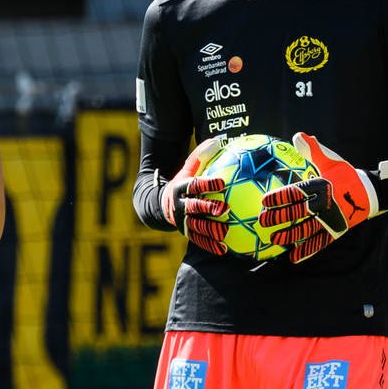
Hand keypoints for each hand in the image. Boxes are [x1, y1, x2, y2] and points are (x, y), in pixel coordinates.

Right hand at [162, 138, 228, 255]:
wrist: (161, 205)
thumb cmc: (183, 183)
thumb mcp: (187, 168)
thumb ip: (201, 156)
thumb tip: (217, 140)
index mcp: (180, 188)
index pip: (194, 184)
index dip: (207, 183)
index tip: (222, 182)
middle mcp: (179, 206)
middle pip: (193, 207)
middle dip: (207, 209)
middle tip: (225, 209)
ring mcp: (182, 221)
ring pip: (196, 227)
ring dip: (211, 230)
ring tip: (226, 232)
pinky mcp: (186, 234)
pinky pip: (199, 241)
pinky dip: (210, 245)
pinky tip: (224, 249)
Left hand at [259, 132, 387, 263]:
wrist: (371, 193)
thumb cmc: (346, 175)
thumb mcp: (332, 161)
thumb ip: (313, 150)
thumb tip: (297, 135)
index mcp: (322, 186)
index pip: (297, 192)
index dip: (280, 197)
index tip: (264, 200)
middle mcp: (326, 204)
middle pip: (298, 212)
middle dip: (279, 217)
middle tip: (262, 220)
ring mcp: (331, 220)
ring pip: (306, 230)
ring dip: (289, 235)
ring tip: (274, 239)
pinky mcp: (336, 231)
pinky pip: (319, 243)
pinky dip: (307, 251)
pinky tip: (293, 257)